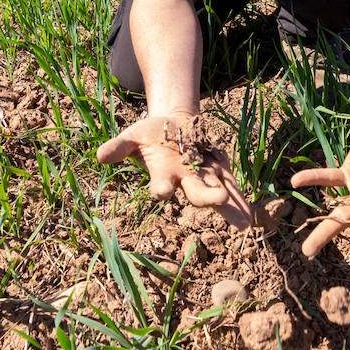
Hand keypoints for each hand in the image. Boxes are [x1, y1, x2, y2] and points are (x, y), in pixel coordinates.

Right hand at [97, 115, 251, 229]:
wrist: (172, 126)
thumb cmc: (149, 134)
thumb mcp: (132, 136)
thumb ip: (119, 147)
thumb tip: (99, 156)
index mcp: (163, 175)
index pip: (161, 185)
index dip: (161, 188)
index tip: (162, 190)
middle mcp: (184, 181)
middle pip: (196, 193)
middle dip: (208, 197)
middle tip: (219, 200)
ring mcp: (204, 176)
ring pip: (218, 194)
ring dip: (231, 206)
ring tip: (244, 223)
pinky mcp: (218, 169)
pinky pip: (231, 185)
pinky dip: (240, 198)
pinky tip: (250, 214)